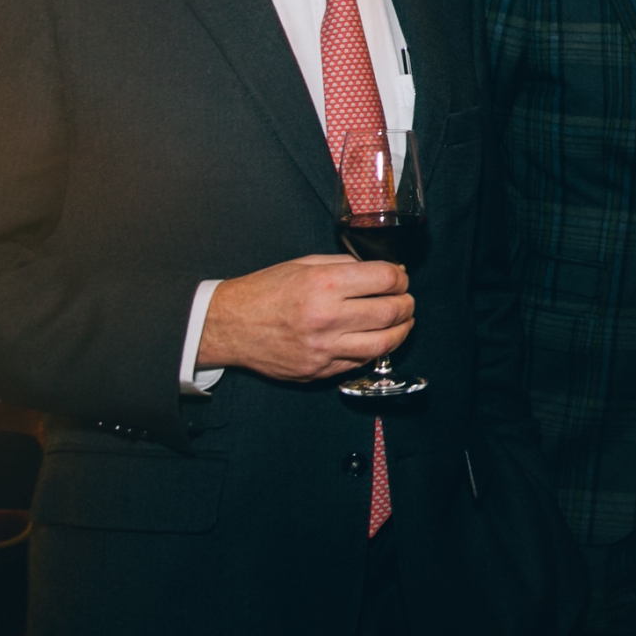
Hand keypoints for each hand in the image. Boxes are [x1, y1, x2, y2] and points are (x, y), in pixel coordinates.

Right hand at [196, 254, 413, 380]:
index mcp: (324, 284)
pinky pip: (360, 362)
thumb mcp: (305, 265)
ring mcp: (324, 348)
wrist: (229, 326)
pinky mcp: (319, 370)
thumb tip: (385, 271)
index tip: (400, 277)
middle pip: (390, 312)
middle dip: (406, 303)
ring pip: (383, 344)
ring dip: (401, 331)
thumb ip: (346, 266)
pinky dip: (375, 349)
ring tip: (402, 321)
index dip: (400, 277)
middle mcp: (327, 317)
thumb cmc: (266, 291)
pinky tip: (376, 338)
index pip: (385, 279)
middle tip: (405, 299)